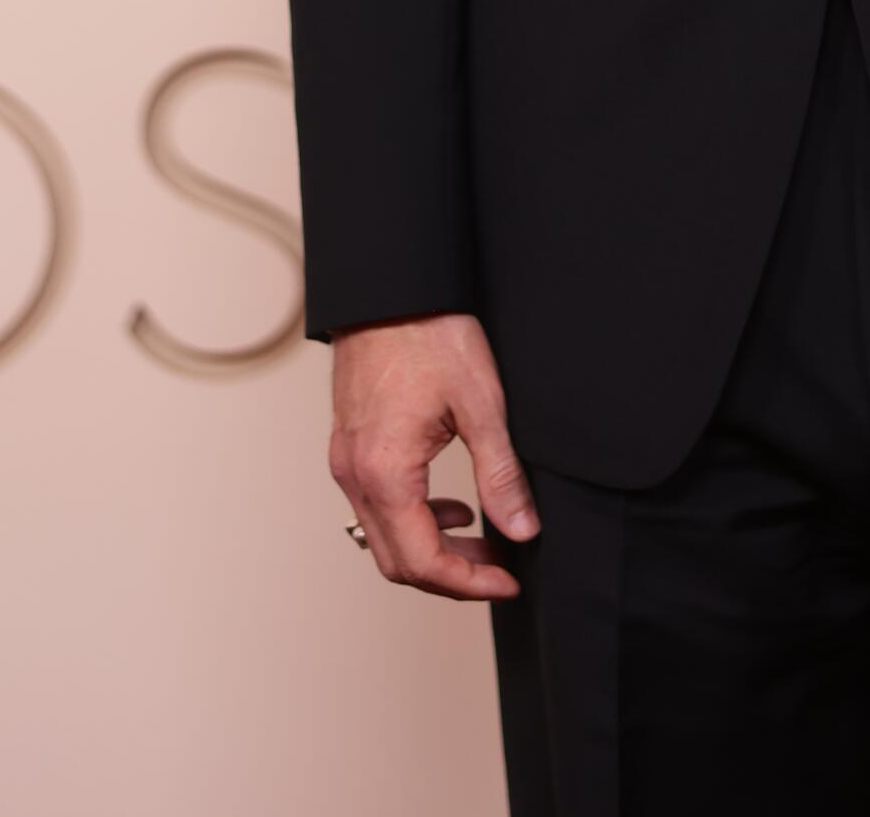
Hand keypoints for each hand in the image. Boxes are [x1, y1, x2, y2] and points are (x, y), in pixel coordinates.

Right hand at [328, 311, 540, 599]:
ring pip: (384, 537)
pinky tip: (450, 501)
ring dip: (432, 548)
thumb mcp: (480, 403)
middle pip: (397, 562)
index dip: (469, 583)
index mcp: (385, 472)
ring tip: (482, 535)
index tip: (508, 581)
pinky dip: (414, 518)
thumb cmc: (430, 333)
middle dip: (452, 575)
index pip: (422, 562)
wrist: (390, 286)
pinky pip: (376, 505)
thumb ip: (500, 474)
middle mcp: (355, 475)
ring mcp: (346, 461)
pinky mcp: (350, 445)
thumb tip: (522, 529)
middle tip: (499, 568)